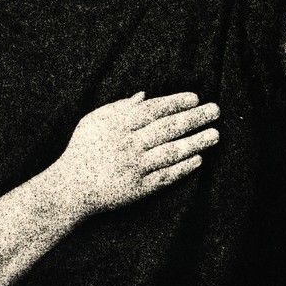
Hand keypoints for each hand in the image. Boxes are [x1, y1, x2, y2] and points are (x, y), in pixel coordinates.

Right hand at [57, 91, 218, 216]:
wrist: (70, 187)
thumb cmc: (82, 149)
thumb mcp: (94, 120)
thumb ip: (119, 107)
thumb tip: (144, 96)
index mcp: (119, 125)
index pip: (154, 110)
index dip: (176, 103)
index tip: (195, 98)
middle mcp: (129, 144)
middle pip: (168, 128)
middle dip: (194, 118)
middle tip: (215, 111)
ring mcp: (135, 167)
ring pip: (171, 152)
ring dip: (196, 142)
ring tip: (215, 134)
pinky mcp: (139, 189)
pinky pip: (166, 177)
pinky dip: (183, 168)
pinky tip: (199, 160)